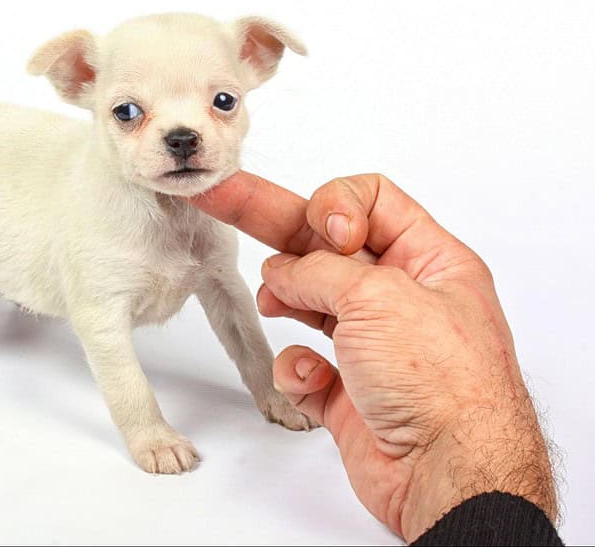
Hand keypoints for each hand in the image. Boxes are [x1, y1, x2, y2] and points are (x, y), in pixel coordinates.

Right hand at [190, 172, 555, 540]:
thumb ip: (318, 270)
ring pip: (310, 302)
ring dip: (285, 297)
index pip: (373, 200)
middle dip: (275, 224)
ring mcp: (374, 345)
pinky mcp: (350, 391)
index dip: (335, 204)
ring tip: (273, 301)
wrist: (448, 475)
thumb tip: (284, 272)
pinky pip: (305, 363)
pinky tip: (311, 376)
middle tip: (224, 197)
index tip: (323, 233)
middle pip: (325, 246)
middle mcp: (402, 297)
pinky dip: (297, 367)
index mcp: (429, 262)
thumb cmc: (443, 385)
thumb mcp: (378, 296)